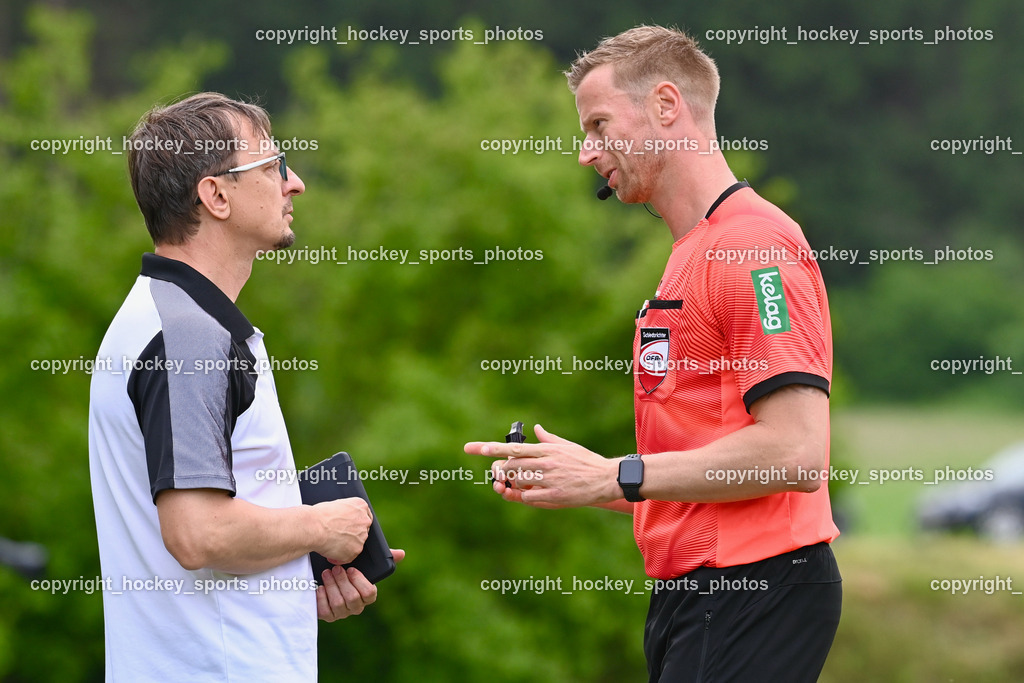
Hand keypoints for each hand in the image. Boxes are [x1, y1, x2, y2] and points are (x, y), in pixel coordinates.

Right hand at [313, 498, 371, 564]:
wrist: (313, 527)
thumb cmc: (319, 516)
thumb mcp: (336, 504)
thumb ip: (345, 512)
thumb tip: (342, 519)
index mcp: (360, 506)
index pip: (363, 516)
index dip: (354, 523)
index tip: (349, 527)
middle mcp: (364, 520)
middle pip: (361, 530)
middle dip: (351, 535)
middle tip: (337, 537)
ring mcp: (362, 536)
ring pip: (356, 543)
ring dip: (346, 546)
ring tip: (331, 544)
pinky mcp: (356, 550)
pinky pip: (349, 556)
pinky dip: (340, 558)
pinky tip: (330, 553)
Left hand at [317, 549, 404, 621]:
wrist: (325, 578)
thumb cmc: (348, 570)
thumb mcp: (363, 563)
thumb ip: (384, 558)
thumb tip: (401, 554)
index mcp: (367, 595)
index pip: (369, 593)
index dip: (360, 582)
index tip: (351, 569)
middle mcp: (356, 606)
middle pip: (352, 598)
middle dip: (343, 582)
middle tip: (336, 568)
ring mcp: (342, 613)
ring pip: (339, 603)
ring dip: (332, 586)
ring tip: (327, 573)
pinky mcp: (327, 616)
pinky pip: (325, 610)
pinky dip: (322, 597)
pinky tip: (319, 587)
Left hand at [464, 424, 620, 507]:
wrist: (606, 478)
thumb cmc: (586, 462)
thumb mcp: (567, 446)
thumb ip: (548, 439)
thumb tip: (535, 428)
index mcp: (546, 450)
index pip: (513, 448)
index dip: (492, 449)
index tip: (476, 449)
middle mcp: (544, 463)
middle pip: (510, 467)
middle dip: (499, 471)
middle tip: (497, 474)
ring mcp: (549, 480)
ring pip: (517, 482)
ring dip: (513, 484)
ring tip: (517, 483)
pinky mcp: (554, 496)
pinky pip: (529, 498)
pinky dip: (526, 496)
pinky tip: (532, 493)